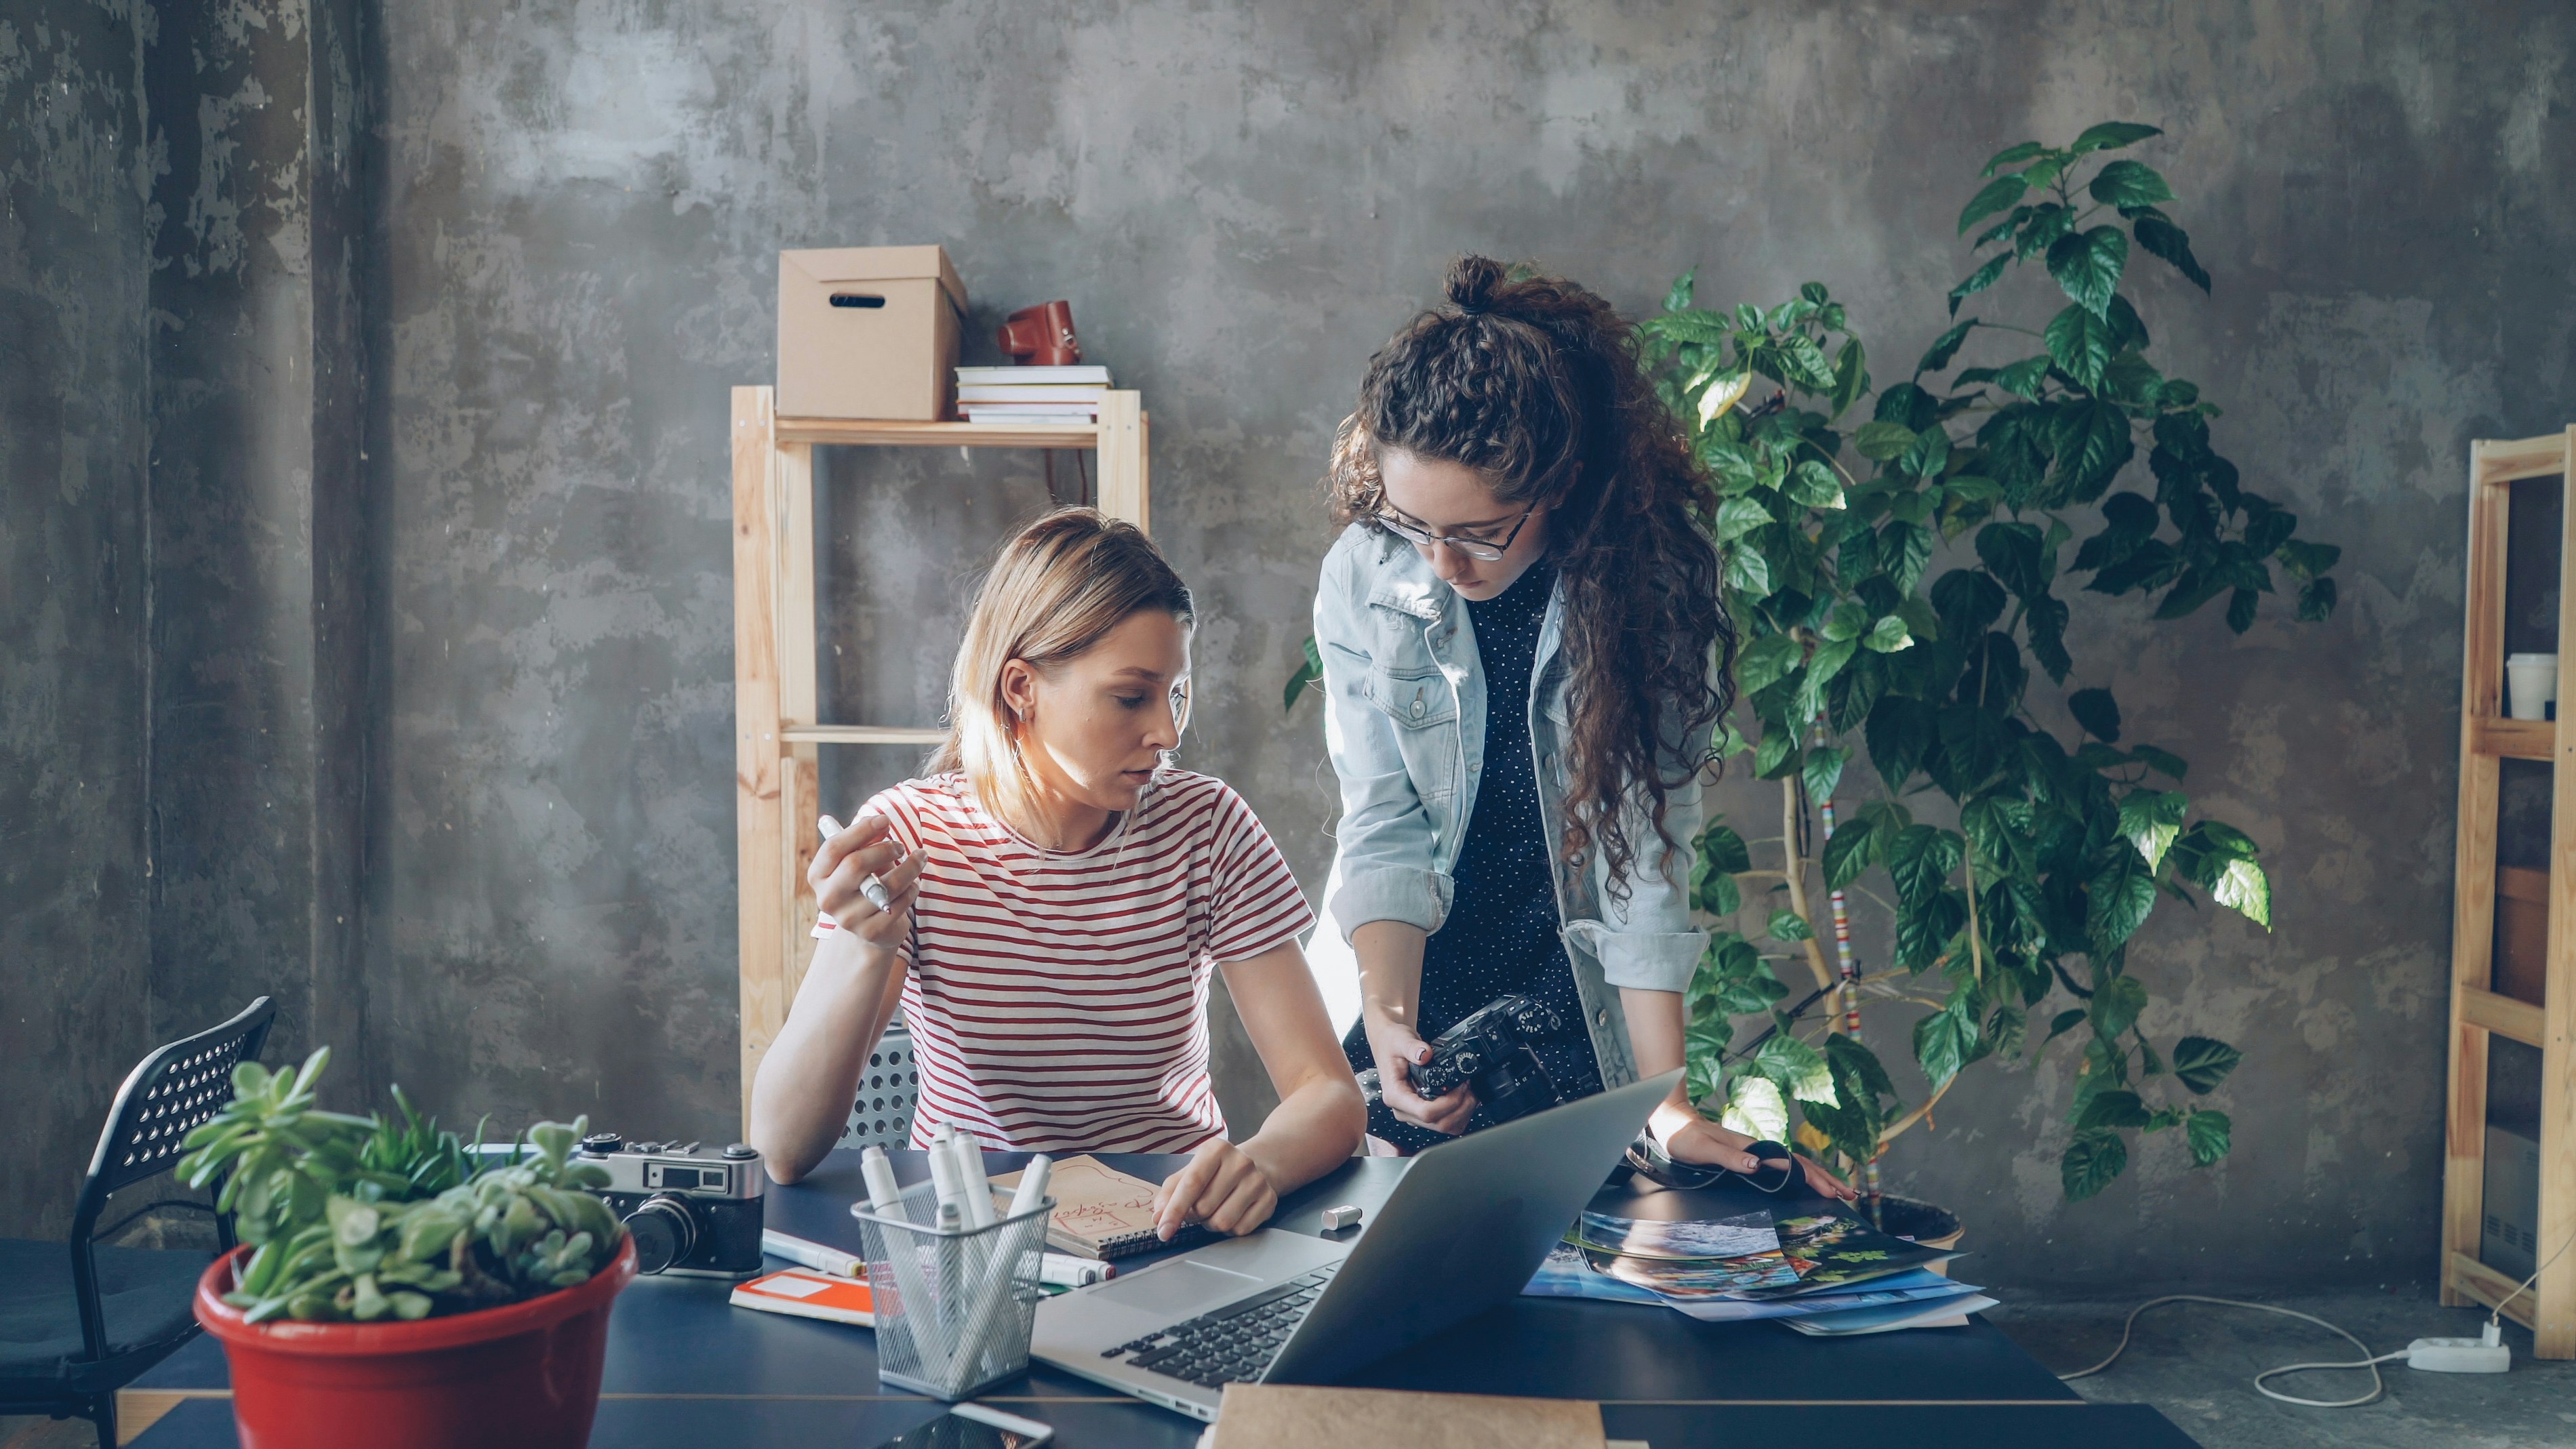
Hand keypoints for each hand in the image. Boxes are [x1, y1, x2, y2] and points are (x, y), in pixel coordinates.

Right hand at [811, 814, 923, 948]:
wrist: (872, 928)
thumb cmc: (866, 883)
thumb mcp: (861, 859)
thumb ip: (867, 840)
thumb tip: (881, 823)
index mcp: (818, 876)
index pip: (833, 848)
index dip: (860, 830)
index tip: (884, 819)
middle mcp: (827, 899)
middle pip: (855, 864)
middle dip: (885, 849)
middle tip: (901, 846)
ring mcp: (847, 919)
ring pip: (886, 885)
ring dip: (910, 867)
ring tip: (919, 859)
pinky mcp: (870, 932)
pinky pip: (899, 903)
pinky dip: (912, 890)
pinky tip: (913, 885)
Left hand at [1150, 1139, 1280, 1238]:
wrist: (1259, 1164)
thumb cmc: (1216, 1171)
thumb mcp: (1190, 1171)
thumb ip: (1170, 1192)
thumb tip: (1158, 1216)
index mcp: (1216, 1149)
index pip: (1191, 1184)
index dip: (1174, 1210)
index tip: (1163, 1230)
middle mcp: (1240, 1162)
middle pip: (1204, 1208)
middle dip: (1195, 1215)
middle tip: (1199, 1207)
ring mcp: (1257, 1181)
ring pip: (1222, 1222)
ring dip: (1211, 1224)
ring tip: (1215, 1210)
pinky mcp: (1269, 1200)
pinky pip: (1240, 1230)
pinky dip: (1230, 1229)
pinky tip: (1233, 1213)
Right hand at [1363, 1019, 1474, 1134]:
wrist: (1388, 1044)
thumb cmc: (1392, 1044)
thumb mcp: (1400, 1040)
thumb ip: (1412, 1047)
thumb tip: (1425, 1055)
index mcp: (1395, 1096)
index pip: (1425, 1113)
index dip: (1448, 1104)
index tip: (1459, 1086)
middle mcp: (1403, 1110)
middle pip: (1439, 1124)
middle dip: (1460, 1107)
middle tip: (1468, 1086)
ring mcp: (1413, 1114)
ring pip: (1445, 1127)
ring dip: (1463, 1112)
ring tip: (1468, 1091)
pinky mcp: (1422, 1113)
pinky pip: (1445, 1123)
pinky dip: (1460, 1113)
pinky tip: (1463, 1097)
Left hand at [1664, 1116, 1859, 1201]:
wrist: (1672, 1120)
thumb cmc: (1685, 1138)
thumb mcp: (1705, 1150)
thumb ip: (1730, 1157)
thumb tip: (1758, 1165)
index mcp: (1754, 1148)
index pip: (1793, 1165)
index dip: (1815, 1179)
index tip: (1835, 1192)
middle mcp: (1759, 1148)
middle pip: (1802, 1163)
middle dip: (1827, 1179)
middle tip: (1850, 1195)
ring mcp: (1756, 1150)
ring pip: (1795, 1163)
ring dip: (1818, 1176)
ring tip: (1838, 1189)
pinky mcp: (1749, 1153)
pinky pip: (1784, 1164)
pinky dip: (1801, 1173)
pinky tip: (1806, 1180)